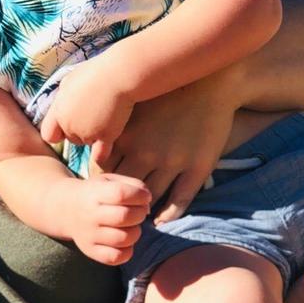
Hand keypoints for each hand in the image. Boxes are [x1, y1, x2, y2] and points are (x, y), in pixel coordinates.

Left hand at [40, 60, 134, 157]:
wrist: (118, 75)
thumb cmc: (95, 73)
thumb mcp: (70, 81)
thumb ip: (63, 98)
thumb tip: (62, 104)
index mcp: (58, 111)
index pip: (49, 134)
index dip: (57, 132)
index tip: (65, 127)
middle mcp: (69, 124)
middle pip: (71, 139)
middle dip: (80, 131)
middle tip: (94, 115)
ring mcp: (86, 132)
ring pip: (87, 143)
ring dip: (94, 136)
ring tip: (106, 117)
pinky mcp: (104, 136)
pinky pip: (100, 154)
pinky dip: (101, 155)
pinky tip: (102, 158)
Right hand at [63, 174, 150, 264]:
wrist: (65, 209)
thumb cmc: (95, 193)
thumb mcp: (109, 181)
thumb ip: (132, 186)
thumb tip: (147, 204)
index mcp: (93, 193)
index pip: (120, 194)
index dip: (140, 195)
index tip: (144, 196)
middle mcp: (89, 215)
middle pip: (124, 217)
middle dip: (140, 213)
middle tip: (139, 211)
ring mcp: (89, 235)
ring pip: (124, 238)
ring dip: (136, 232)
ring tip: (130, 226)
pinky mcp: (90, 251)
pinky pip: (116, 258)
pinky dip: (127, 251)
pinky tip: (124, 241)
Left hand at [94, 74, 236, 222]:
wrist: (211, 82)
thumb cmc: (167, 92)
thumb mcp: (134, 106)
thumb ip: (113, 127)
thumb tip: (92, 145)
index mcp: (127, 137)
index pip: (102, 173)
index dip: (99, 186)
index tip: (101, 192)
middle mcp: (146, 152)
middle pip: (122, 189)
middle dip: (117, 203)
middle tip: (115, 211)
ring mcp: (173, 162)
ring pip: (149, 198)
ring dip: (141, 211)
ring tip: (136, 217)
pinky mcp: (197, 168)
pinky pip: (179, 201)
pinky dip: (167, 215)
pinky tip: (160, 219)